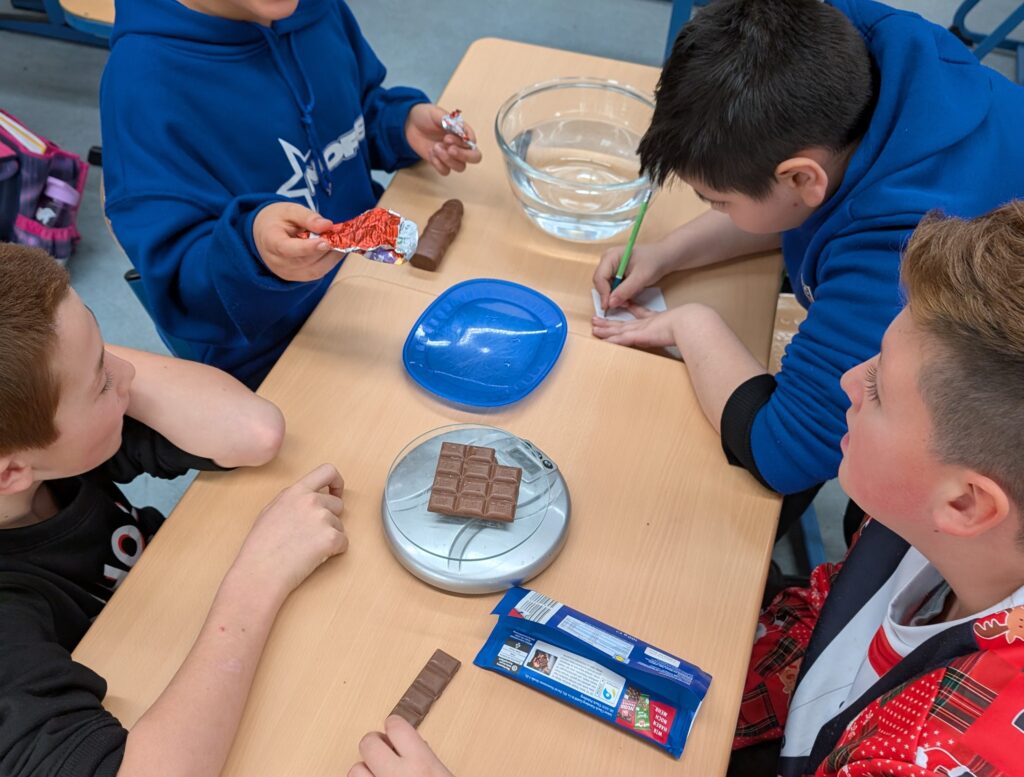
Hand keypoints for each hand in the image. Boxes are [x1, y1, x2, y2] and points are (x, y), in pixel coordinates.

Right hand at [233, 464, 346, 597]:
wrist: (261, 571)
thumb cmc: (261, 546)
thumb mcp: (271, 511)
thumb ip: (292, 499)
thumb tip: (308, 497)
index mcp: (296, 492)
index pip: (327, 471)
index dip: (337, 482)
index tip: (336, 492)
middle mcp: (312, 501)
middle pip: (337, 504)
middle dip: (330, 518)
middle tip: (312, 534)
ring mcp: (323, 519)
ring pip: (340, 525)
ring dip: (330, 536)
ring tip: (307, 548)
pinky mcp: (331, 538)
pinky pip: (344, 542)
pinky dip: (335, 550)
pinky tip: (315, 557)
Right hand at [253, 202, 339, 281]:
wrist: (265, 234)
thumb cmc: (277, 220)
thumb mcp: (290, 210)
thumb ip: (307, 217)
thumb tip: (327, 225)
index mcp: (270, 241)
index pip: (287, 249)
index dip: (307, 248)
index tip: (325, 242)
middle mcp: (277, 262)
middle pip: (305, 260)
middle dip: (326, 249)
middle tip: (343, 235)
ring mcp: (287, 273)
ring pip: (315, 270)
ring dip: (332, 256)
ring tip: (342, 241)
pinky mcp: (298, 278)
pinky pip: (318, 272)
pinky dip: (330, 262)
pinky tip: (337, 250)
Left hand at [349, 717, 454, 776]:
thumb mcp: (444, 774)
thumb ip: (427, 759)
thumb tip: (416, 748)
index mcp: (422, 764)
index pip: (396, 726)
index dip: (394, 725)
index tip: (395, 728)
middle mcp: (397, 776)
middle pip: (369, 743)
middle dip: (375, 744)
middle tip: (384, 750)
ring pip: (355, 770)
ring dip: (365, 769)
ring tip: (377, 772)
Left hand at [404, 104, 482, 175]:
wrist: (408, 123)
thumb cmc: (424, 115)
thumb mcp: (436, 113)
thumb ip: (449, 121)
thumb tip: (461, 130)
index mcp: (462, 131)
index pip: (473, 142)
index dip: (463, 143)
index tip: (447, 137)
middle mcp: (459, 144)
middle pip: (474, 158)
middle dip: (463, 156)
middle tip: (449, 149)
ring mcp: (450, 155)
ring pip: (460, 167)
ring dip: (448, 160)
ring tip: (435, 148)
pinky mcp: (440, 162)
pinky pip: (446, 171)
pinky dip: (438, 164)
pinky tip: (431, 153)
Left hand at [592, 304, 690, 349]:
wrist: (690, 322)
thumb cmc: (690, 322)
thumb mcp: (682, 322)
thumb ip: (679, 325)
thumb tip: (687, 322)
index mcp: (655, 320)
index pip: (640, 313)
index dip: (631, 308)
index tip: (624, 303)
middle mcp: (646, 324)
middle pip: (623, 324)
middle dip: (609, 323)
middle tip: (597, 320)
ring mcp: (642, 330)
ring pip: (618, 331)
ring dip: (606, 330)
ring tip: (594, 327)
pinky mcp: (640, 336)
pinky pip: (622, 340)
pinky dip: (613, 341)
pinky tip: (604, 341)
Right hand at [593, 240, 678, 310]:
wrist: (664, 258)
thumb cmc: (654, 261)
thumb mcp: (641, 277)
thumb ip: (625, 290)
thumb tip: (611, 303)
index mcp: (611, 256)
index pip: (599, 277)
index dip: (603, 293)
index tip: (609, 306)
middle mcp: (608, 261)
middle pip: (600, 283)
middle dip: (609, 296)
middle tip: (621, 305)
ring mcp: (611, 267)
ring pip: (606, 287)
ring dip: (614, 296)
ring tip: (626, 301)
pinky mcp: (616, 274)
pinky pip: (612, 287)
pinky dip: (619, 294)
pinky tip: (628, 297)